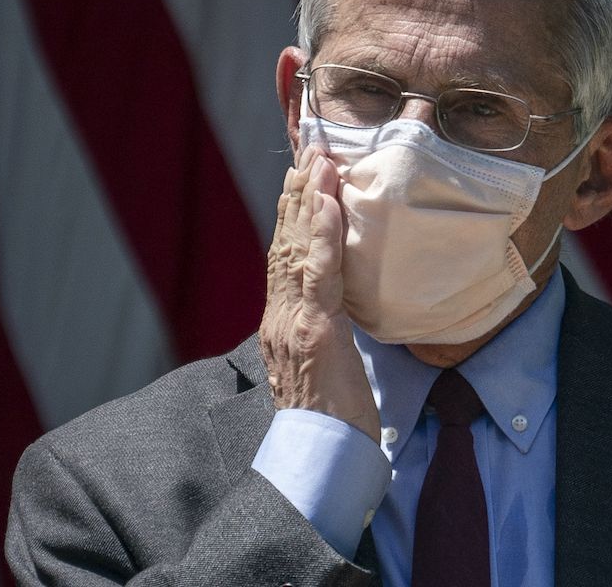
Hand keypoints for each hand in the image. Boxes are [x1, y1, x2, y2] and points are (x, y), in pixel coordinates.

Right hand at [258, 148, 380, 442]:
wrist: (318, 458)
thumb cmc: (329, 424)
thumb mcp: (321, 372)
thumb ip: (322, 337)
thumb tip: (334, 317)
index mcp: (280, 325)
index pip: (283, 259)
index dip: (291, 218)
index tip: (301, 181)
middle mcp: (278, 316)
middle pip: (285, 243)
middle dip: (297, 195)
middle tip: (309, 152)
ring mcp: (292, 321)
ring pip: (297, 248)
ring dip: (309, 199)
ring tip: (319, 161)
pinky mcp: (314, 329)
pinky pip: (318, 271)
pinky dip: (322, 232)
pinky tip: (328, 201)